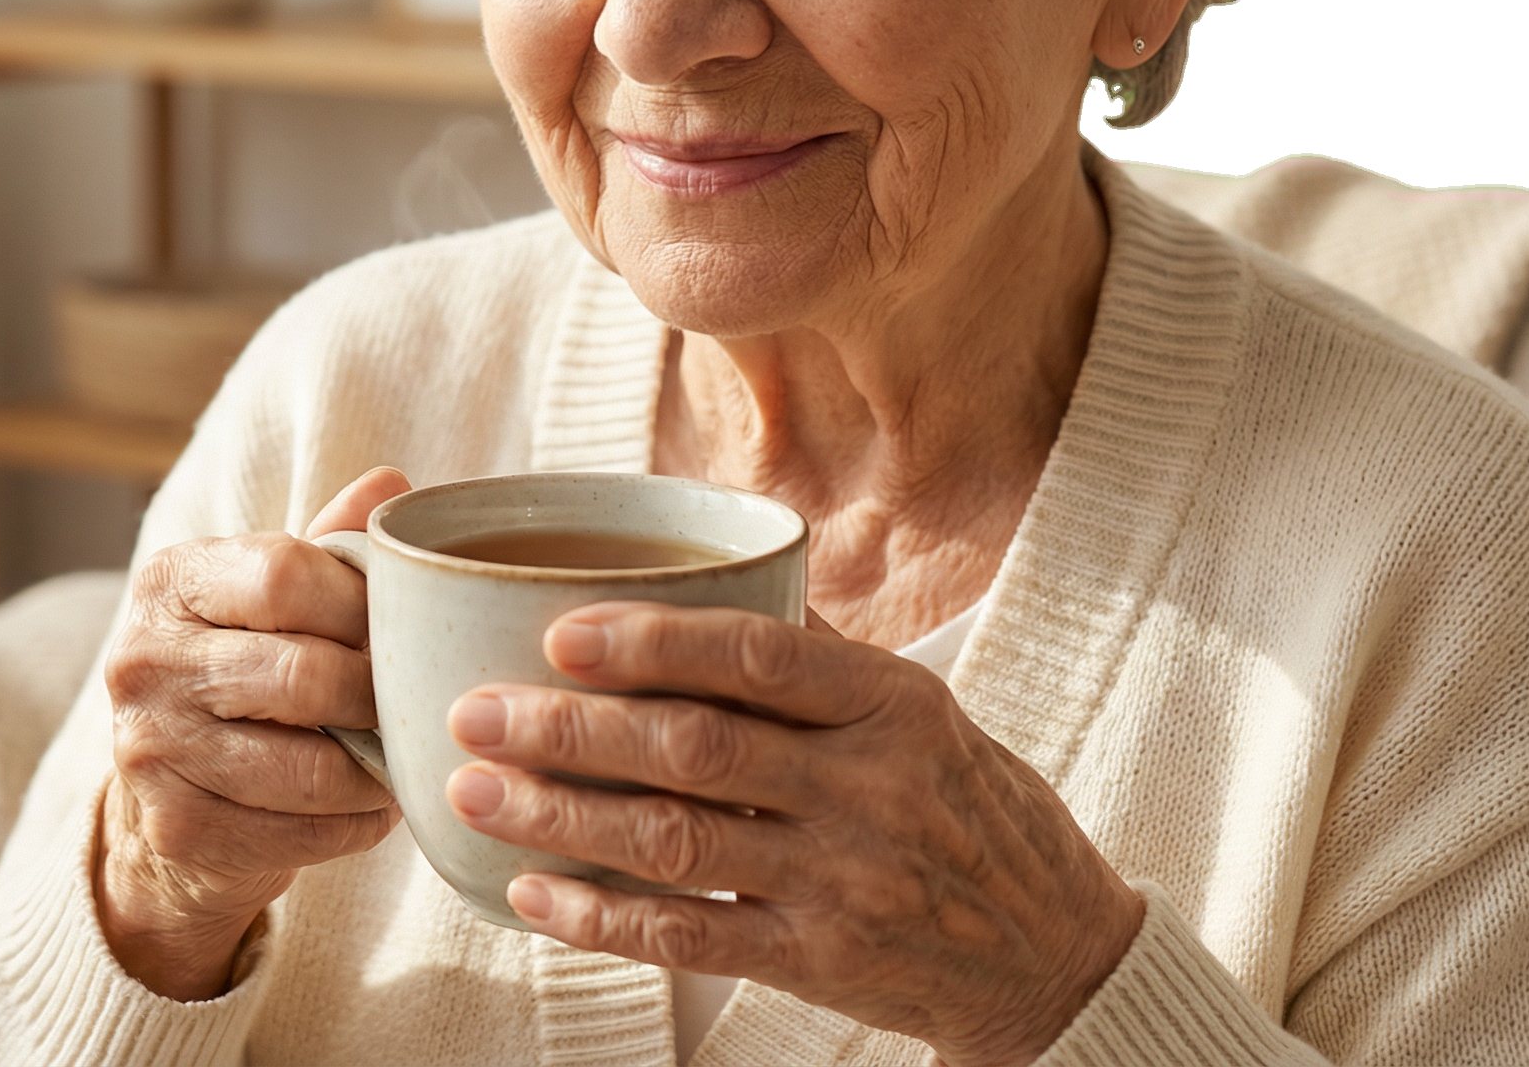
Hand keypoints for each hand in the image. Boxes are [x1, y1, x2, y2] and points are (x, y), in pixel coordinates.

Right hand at [96, 468, 410, 1000]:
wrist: (168, 799)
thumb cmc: (242, 676)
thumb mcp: (269, 601)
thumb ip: (328, 547)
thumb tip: (393, 483)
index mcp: (170, 580)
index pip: (283, 574)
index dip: (361, 604)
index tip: (397, 629)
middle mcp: (143, 659)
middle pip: (304, 675)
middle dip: (377, 696)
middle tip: (413, 706)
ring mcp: (151, 749)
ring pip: (309, 766)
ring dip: (377, 772)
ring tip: (399, 760)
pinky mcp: (177, 826)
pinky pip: (301, 831)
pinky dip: (356, 824)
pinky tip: (368, 808)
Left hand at [442, 603, 1142, 1066]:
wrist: (1056, 954)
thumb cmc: (968, 810)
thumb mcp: (924, 711)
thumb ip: (820, 655)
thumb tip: (711, 566)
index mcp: (893, 702)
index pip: (757, 655)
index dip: (650, 641)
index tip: (557, 632)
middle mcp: (871, 786)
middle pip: (697, 746)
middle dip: (571, 727)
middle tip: (473, 709)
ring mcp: (846, 879)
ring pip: (678, 841)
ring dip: (561, 816)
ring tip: (472, 791)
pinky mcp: (824, 962)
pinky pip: (692, 938)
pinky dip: (604, 919)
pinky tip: (531, 894)